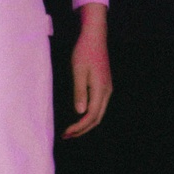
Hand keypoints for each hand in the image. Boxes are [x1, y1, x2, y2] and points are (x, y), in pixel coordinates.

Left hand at [64, 3, 112, 136]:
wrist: (95, 38)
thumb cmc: (84, 52)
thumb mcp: (78, 72)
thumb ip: (80, 92)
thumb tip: (80, 112)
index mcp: (101, 89)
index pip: (91, 115)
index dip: (79, 127)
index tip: (66, 132)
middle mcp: (107, 91)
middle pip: (97, 118)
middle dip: (82, 129)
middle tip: (67, 135)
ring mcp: (107, 88)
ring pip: (99, 113)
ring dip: (86, 124)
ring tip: (72, 129)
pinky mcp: (105, 85)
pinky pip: (99, 106)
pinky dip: (89, 115)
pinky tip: (79, 116)